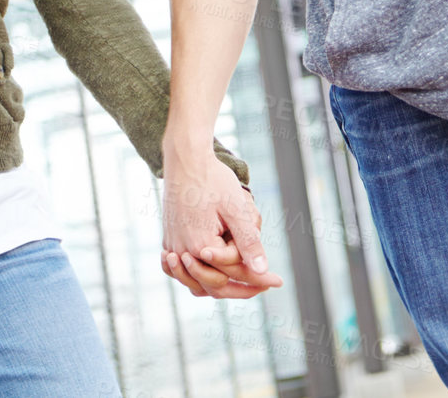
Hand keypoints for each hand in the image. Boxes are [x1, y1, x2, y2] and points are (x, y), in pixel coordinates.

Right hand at [161, 149, 282, 299]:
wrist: (186, 159)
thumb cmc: (213, 180)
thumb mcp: (235, 209)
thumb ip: (248, 242)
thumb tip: (262, 270)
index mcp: (201, 246)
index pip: (234, 273)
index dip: (258, 278)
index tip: (278, 281)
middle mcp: (182, 252)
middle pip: (214, 284)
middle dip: (241, 287)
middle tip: (266, 284)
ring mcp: (172, 247)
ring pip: (195, 282)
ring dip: (218, 285)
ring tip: (244, 284)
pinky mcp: (169, 240)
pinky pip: (182, 270)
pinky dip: (197, 275)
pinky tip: (214, 271)